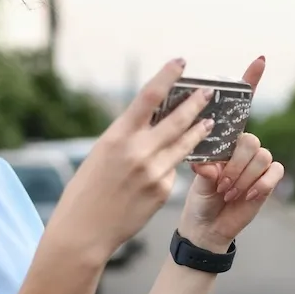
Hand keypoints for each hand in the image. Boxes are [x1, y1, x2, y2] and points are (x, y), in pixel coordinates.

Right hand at [47, 58, 214, 262]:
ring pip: (183, 145)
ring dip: (198, 131)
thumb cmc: (87, 190)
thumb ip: (127, 137)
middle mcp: (138, 150)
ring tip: (209, 121)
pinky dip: (174, 164)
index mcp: (117, 136)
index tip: (181, 62)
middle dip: (196, 104)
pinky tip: (172, 165)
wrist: (84, 230)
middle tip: (209, 92)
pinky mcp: (163, 190)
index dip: (167, 76)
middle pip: (176, 120)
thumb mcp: (101, 154)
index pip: (149, 97)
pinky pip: (174, 171)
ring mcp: (153, 171)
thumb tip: (151, 122)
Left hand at [179, 56, 285, 250]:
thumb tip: (212, 166)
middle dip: (234, 164)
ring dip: (242, 177)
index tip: (259, 59)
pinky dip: (259, 184)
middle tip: (219, 184)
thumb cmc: (198, 197)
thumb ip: (205, 168)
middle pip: (249, 139)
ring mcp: (257, 162)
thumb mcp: (197, 179)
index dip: (251, 81)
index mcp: (224, 137)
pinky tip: (247, 195)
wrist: (207, 225)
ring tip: (228, 192)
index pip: (240, 106)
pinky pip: (274, 171)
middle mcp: (243, 146)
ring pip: (260, 156)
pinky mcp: (269, 179)